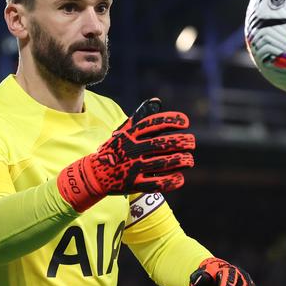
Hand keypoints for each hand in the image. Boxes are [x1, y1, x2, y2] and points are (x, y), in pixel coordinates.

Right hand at [58, 98, 194, 211]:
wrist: (93, 174)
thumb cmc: (114, 151)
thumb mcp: (122, 132)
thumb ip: (139, 118)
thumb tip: (157, 101)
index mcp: (129, 135)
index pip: (153, 124)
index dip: (172, 121)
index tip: (185, 122)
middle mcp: (131, 150)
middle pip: (162, 144)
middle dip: (181, 142)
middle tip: (192, 142)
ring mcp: (132, 167)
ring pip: (162, 164)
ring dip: (180, 161)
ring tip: (189, 159)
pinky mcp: (134, 184)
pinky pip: (157, 183)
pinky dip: (171, 181)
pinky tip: (180, 177)